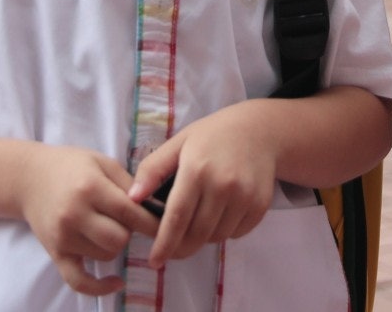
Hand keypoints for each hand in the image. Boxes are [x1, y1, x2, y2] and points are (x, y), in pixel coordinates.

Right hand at [19, 146, 158, 295]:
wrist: (29, 178)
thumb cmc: (71, 166)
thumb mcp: (102, 163)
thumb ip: (129, 183)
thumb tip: (155, 206)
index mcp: (90, 188)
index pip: (130, 212)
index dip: (152, 222)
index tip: (169, 225)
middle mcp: (75, 214)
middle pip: (119, 239)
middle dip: (130, 231)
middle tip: (126, 219)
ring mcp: (64, 237)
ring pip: (106, 256)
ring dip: (114, 245)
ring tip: (108, 227)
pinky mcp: (56, 253)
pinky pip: (79, 281)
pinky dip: (99, 287)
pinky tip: (116, 282)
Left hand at [129, 103, 276, 266]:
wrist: (260, 130)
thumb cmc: (213, 135)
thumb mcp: (178, 143)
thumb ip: (152, 169)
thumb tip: (132, 198)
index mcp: (197, 169)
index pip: (177, 218)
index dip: (164, 244)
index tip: (154, 261)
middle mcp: (223, 185)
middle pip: (197, 234)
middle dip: (181, 247)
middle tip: (172, 249)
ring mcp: (245, 196)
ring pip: (217, 237)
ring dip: (203, 238)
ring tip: (197, 221)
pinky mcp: (260, 205)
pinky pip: (236, 233)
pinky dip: (224, 232)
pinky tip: (220, 215)